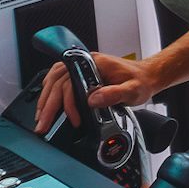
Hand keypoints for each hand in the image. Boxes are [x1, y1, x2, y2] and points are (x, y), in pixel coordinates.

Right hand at [33, 52, 162, 132]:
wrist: (147, 76)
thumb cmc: (140, 81)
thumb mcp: (133, 90)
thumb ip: (114, 94)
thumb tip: (92, 100)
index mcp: (95, 63)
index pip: (70, 81)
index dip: (68, 103)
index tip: (73, 120)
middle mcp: (86, 63)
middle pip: (57, 82)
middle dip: (47, 105)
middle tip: (42, 124)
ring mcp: (83, 67)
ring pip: (54, 80)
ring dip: (45, 99)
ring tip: (40, 117)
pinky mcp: (82, 74)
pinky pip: (59, 80)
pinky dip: (50, 92)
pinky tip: (47, 103)